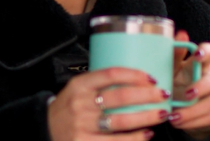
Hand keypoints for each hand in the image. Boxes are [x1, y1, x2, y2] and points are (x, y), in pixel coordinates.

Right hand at [47, 68, 166, 140]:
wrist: (46, 128)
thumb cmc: (68, 107)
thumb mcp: (77, 89)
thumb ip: (99, 84)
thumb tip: (135, 80)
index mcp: (79, 85)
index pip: (110, 74)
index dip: (134, 75)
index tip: (150, 78)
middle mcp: (80, 103)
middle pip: (120, 97)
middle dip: (146, 95)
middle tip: (162, 95)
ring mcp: (83, 124)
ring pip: (121, 120)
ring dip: (146, 117)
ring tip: (161, 113)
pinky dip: (135, 138)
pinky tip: (147, 134)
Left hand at [170, 31, 209, 138]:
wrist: (182, 109)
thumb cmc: (175, 82)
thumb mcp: (171, 69)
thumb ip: (173, 55)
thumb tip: (179, 33)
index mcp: (200, 63)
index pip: (209, 52)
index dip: (205, 52)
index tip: (196, 54)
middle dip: (201, 87)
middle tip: (186, 94)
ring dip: (193, 110)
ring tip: (174, 115)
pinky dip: (193, 121)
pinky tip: (179, 122)